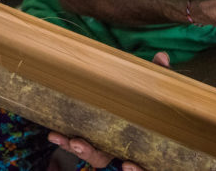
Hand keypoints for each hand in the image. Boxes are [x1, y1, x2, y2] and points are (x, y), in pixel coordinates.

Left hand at [46, 53, 167, 170]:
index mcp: (140, 141)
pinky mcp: (87, 136)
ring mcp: (103, 144)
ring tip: (63, 137)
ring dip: (75, 147)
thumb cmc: (147, 98)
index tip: (127, 165)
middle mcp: (120, 147)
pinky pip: (75, 144)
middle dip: (90, 154)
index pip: (140, 164)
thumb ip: (158, 74)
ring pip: (89, 154)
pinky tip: (54, 133)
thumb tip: (162, 57)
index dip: (136, 169)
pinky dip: (65, 140)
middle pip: (104, 160)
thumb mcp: (152, 86)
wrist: (135, 98)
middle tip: (78, 143)